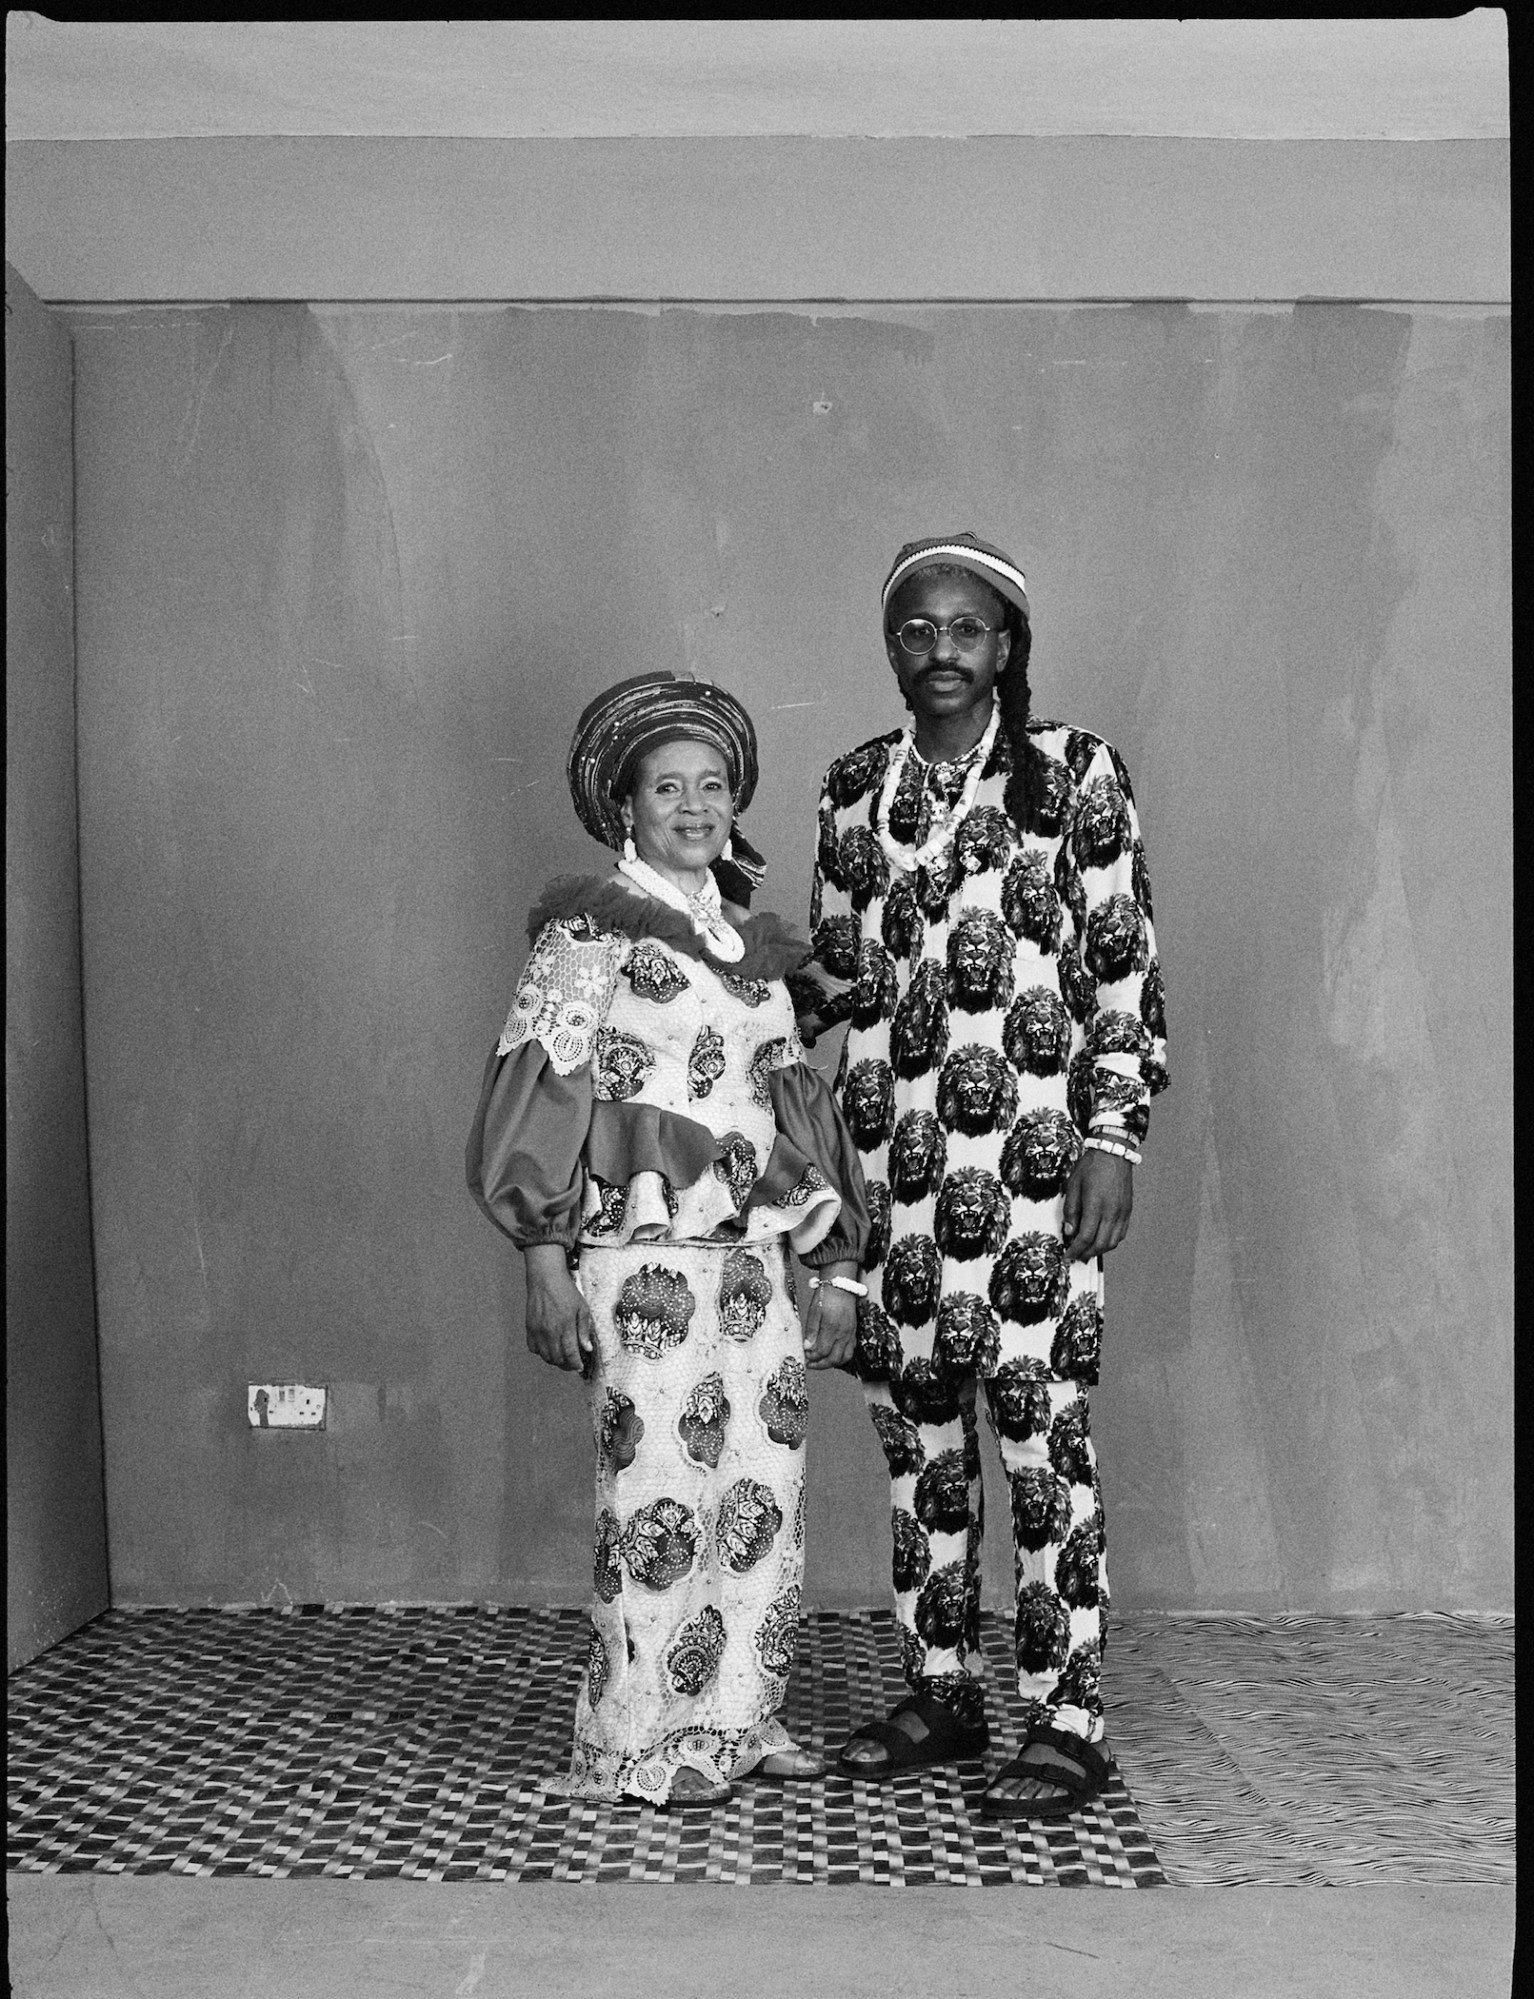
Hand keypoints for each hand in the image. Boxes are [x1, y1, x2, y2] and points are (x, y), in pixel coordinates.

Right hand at [522, 1243, 595, 1371]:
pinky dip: (541, 1352)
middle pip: (557, 1359)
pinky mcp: (529, 1327)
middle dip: (566, 1365)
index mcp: (565, 1327)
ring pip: (545, 1356)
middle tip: (573, 1362)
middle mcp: (550, 1331)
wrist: (546, 1279)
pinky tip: (548, 1347)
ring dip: (554, 1360)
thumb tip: (587, 1348)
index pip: (570, 1354)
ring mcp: (538, 1331)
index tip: (580, 1366)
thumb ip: (584, 1330)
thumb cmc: (566, 1292)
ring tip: (562, 1357)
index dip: (576, 1364)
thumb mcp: (582, 1308)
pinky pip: (533, 1348)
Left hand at [803, 1276, 857, 1369]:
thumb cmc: (826, 1296)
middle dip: (821, 1365)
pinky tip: (832, 1355)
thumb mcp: (813, 1311)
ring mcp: (850, 1333)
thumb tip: (807, 1347)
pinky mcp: (853, 1331)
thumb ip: (811, 1330)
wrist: (841, 1286)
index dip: (812, 1357)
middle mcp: (843, 1333)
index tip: (805, 1356)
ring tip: (820, 1362)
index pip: (823, 1351)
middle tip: (810, 1364)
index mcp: (832, 1327)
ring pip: (845, 1357)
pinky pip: (850, 1350)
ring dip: (832, 1363)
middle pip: (834, 1358)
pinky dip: (841, 1356)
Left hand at [1062, 1150, 1132, 1261]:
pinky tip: (1101, 1240)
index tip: (1068, 1254)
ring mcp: (1122, 1212)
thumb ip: (1071, 1210)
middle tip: (1076, 1256)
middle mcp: (1112, 1211)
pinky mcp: (1128, 1210)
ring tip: (1088, 1251)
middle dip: (1087, 1253)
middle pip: (1101, 1244)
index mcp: (1096, 1205)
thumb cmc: (1092, 1166)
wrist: (1113, 1153)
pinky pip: (1121, 1233)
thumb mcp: (1073, 1185)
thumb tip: (1069, 1231)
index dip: (1075, 1249)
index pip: (1086, 1236)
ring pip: (1113, 1242)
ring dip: (1099, 1250)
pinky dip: (1111, 1242)